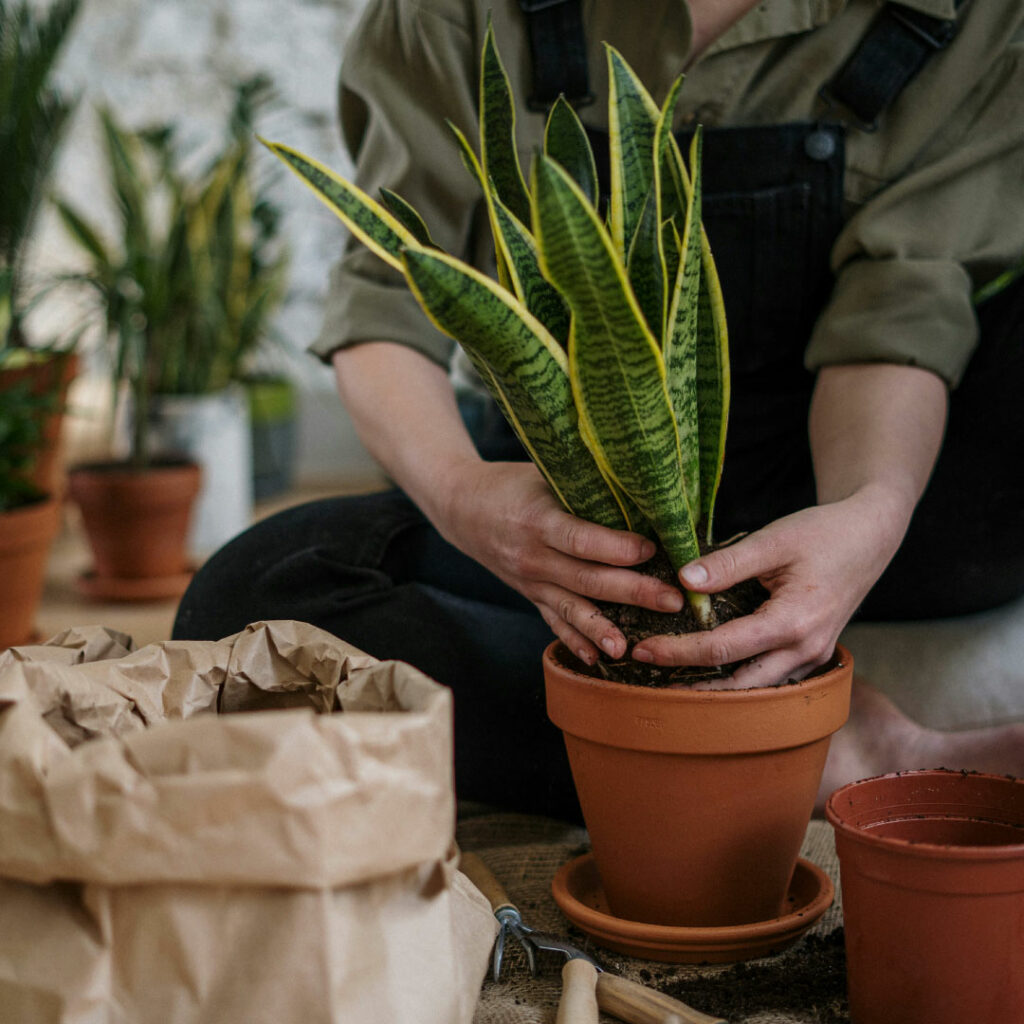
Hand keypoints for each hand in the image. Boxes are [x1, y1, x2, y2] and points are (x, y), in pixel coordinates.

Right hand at [437, 460, 685, 664]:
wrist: (462, 506)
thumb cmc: (511, 484)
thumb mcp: (543, 474)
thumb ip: (583, 486)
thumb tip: (640, 491)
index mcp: (537, 520)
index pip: (581, 540)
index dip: (617, 548)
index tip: (653, 550)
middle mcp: (532, 556)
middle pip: (586, 579)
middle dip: (632, 592)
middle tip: (672, 601)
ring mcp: (529, 581)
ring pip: (570, 608)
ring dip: (602, 629)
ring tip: (630, 647)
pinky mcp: (530, 595)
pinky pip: (553, 622)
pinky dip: (574, 642)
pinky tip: (597, 659)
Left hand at [631, 485, 910, 687]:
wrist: (870, 535)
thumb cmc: (824, 533)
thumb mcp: (773, 540)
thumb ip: (727, 564)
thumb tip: (682, 581)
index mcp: (794, 622)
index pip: (724, 648)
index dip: (680, 652)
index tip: (643, 650)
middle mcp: (806, 649)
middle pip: (739, 684)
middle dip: (692, 684)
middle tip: (647, 675)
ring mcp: (814, 656)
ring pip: (758, 688)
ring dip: (716, 689)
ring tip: (671, 681)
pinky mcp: (812, 653)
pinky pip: (772, 678)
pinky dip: (740, 678)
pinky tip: (710, 670)